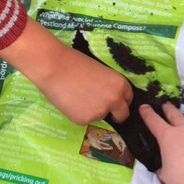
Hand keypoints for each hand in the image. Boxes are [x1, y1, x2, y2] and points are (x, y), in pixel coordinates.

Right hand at [0, 20, 132, 125]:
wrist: (55, 68)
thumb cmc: (75, 63)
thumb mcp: (102, 72)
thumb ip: (108, 86)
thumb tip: (107, 98)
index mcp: (120, 84)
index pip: (128, 99)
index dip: (121, 102)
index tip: (116, 104)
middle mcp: (114, 100)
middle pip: (122, 115)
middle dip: (116, 115)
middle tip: (106, 114)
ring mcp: (100, 112)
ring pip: (100, 116)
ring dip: (93, 112)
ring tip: (78, 98)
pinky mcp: (85, 120)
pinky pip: (85, 120)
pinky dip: (78, 114)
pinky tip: (70, 103)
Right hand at [138, 102, 183, 183]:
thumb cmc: (180, 180)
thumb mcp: (166, 174)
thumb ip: (164, 167)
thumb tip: (163, 169)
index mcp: (169, 137)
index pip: (154, 121)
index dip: (148, 113)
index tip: (144, 107)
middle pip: (175, 114)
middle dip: (169, 109)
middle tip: (166, 105)